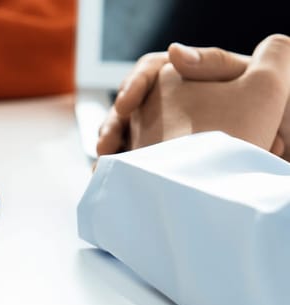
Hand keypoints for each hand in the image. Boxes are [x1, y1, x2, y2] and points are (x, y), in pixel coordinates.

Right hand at [106, 35, 289, 154]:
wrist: (274, 170)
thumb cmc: (277, 124)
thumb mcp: (258, 86)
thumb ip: (214, 62)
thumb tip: (173, 52)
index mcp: (196, 78)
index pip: (151, 72)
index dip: (134, 85)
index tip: (125, 104)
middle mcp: (179, 104)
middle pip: (132, 106)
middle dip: (115, 122)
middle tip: (106, 143)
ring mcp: (169, 135)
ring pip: (128, 135)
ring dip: (112, 145)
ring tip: (106, 161)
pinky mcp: (164, 162)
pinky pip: (132, 162)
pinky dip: (118, 168)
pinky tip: (107, 176)